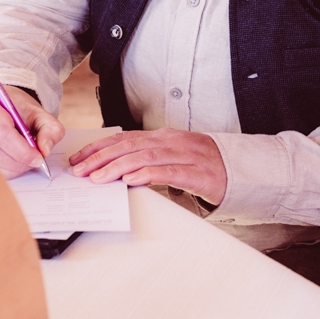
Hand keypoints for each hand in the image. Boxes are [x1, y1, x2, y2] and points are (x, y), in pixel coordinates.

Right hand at [0, 88, 64, 177]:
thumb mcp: (37, 112)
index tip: (38, 159)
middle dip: (18, 163)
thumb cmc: (14, 108)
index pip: (2, 133)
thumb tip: (45, 150)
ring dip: (9, 168)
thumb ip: (50, 129)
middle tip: (33, 162)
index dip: (22, 150)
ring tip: (22, 160)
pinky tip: (9, 161)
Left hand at [68, 128, 227, 205]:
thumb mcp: (173, 157)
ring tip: (98, 177)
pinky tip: (131, 181)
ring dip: (117, 167)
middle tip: (79, 170)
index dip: (99, 147)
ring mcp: (184, 155)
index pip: (123, 138)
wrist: (241, 171)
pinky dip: (147, 175)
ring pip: (144, 157)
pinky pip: (168, 172)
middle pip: (128, 146)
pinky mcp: (196, 173)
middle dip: (100, 158)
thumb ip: (149, 159)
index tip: (78, 157)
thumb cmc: (205, 166)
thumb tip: (118, 170)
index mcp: (163, 137)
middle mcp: (171, 142)